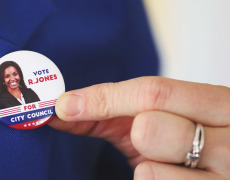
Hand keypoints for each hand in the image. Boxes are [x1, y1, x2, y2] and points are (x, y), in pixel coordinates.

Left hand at [49, 76, 229, 178]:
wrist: (220, 168)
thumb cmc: (181, 139)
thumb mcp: (158, 117)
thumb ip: (112, 110)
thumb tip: (63, 108)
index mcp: (217, 105)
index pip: (153, 92)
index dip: (103, 98)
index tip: (67, 106)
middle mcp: (229, 141)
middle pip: (149, 128)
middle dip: (133, 134)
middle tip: (142, 135)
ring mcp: (224, 178)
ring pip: (149, 171)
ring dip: (143, 166)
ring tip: (165, 162)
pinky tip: (172, 178)